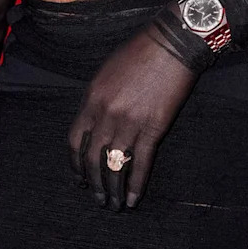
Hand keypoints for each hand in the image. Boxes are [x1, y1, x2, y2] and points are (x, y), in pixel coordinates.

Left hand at [67, 20, 199, 210]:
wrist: (171, 44)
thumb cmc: (140, 51)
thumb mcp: (106, 71)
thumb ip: (97, 98)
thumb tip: (94, 121)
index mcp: (92, 99)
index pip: (76, 140)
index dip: (75, 164)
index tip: (79, 178)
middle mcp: (106, 114)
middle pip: (93, 158)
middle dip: (93, 183)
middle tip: (97, 198)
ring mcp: (129, 123)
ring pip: (115, 165)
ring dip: (112, 189)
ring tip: (113, 204)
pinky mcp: (153, 128)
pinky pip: (141, 163)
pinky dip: (135, 185)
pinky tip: (133, 199)